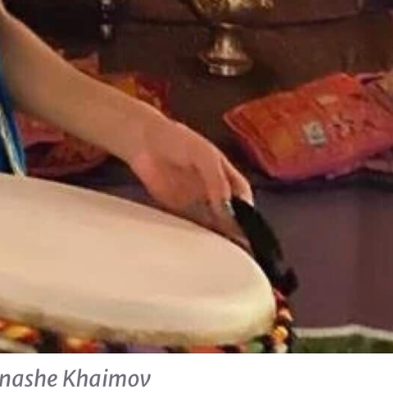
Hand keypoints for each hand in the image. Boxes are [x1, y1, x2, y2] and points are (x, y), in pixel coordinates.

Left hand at [120, 112, 253, 244]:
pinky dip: (197, 235)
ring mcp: (197, 201)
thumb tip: (228, 210)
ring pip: (213, 223)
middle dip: (237, 230)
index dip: (248, 213)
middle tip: (241, 248)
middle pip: (231, 215)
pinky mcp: (179, 208)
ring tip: (225, 253)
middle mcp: (214, 191)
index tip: (249, 229)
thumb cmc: (178, 140)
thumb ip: (217, 181)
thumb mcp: (204, 156)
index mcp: (227, 176)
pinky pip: (191, 225)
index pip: (243, 199)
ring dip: (219, 236)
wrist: (143, 140)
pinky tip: (201, 246)